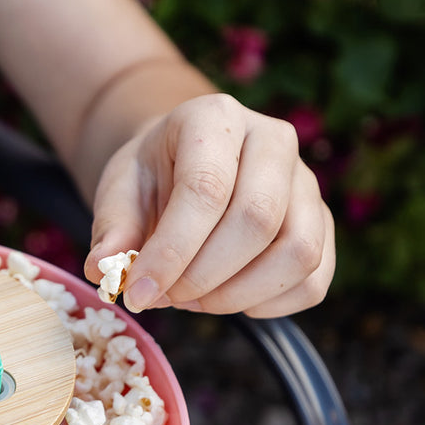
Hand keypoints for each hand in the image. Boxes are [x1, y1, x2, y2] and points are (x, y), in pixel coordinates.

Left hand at [84, 94, 334, 317]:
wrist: (182, 166)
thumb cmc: (152, 178)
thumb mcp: (119, 191)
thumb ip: (111, 229)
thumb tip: (103, 270)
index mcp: (215, 119)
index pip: (207, 189)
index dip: (172, 251)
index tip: (139, 292)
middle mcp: (274, 141)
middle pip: (258, 221)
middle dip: (203, 277)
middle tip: (165, 297)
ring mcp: (306, 182)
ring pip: (298, 252)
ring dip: (239, 295)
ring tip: (193, 299)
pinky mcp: (321, 224)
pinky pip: (314, 279)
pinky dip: (270, 306)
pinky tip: (227, 300)